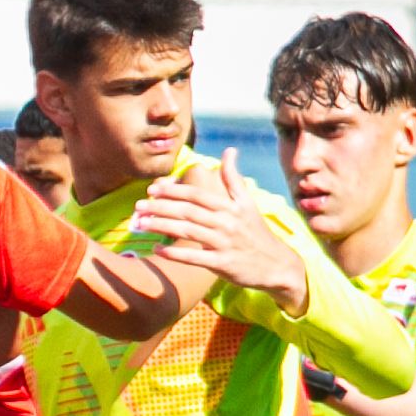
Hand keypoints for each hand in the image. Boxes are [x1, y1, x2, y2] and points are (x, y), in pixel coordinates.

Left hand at [128, 149, 306, 309]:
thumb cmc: (255, 232)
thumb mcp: (248, 203)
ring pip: (189, 231)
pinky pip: (195, 258)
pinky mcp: (223, 264)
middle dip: (162, 207)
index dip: (174, 190)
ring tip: (140, 224)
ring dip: (162, 226)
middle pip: (189, 211)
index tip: (152, 188)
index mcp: (231, 207)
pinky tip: (156, 249)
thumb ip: (233, 179)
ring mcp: (225, 243)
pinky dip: (175, 253)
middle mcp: (228, 222)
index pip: (198, 195)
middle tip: (138, 205)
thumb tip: (229, 150)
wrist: (276, 265)